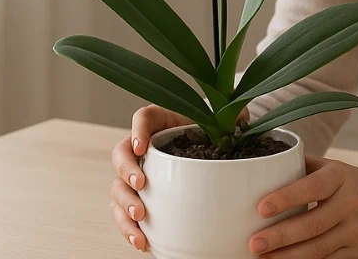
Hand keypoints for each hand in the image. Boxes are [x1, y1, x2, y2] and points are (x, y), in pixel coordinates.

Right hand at [110, 104, 247, 252]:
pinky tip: (141, 239)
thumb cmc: (214, 134)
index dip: (137, 130)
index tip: (142, 147)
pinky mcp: (141, 197)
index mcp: (161, 122)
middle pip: (122, 154)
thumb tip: (239, 125)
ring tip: (140, 218)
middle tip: (140, 186)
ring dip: (124, 204)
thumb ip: (230, 122)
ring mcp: (140, 172)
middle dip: (127, 171)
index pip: (143, 119)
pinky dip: (130, 227)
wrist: (212, 152)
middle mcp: (144, 147)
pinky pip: (124, 212)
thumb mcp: (223, 124)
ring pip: (118, 186)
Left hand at [246, 156, 357, 258]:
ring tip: (262, 258)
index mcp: (342, 177)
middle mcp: (352, 204)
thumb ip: (305, 167)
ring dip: (287, 257)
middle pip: (313, 224)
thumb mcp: (337, 169)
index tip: (261, 207)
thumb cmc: (357, 185)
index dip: (287, 197)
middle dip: (280, 237)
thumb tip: (265, 166)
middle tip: (254, 243)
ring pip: (319, 249)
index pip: (313, 187)